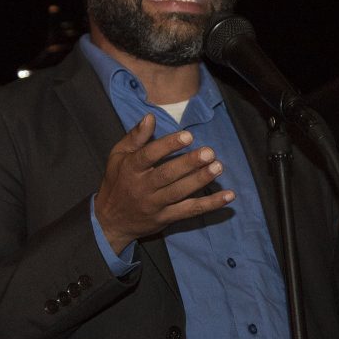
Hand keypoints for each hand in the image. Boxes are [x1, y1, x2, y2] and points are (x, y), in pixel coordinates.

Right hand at [95, 113, 234, 253]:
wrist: (110, 221)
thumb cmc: (116, 182)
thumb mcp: (118, 156)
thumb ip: (135, 137)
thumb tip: (150, 117)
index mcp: (130, 169)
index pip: (149, 156)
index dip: (169, 145)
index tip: (188, 136)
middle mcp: (142, 187)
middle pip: (167, 175)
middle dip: (189, 163)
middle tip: (209, 152)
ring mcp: (155, 205)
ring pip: (180, 192)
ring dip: (200, 180)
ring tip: (218, 167)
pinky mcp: (166, 218)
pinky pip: (190, 211)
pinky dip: (210, 204)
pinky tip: (228, 196)